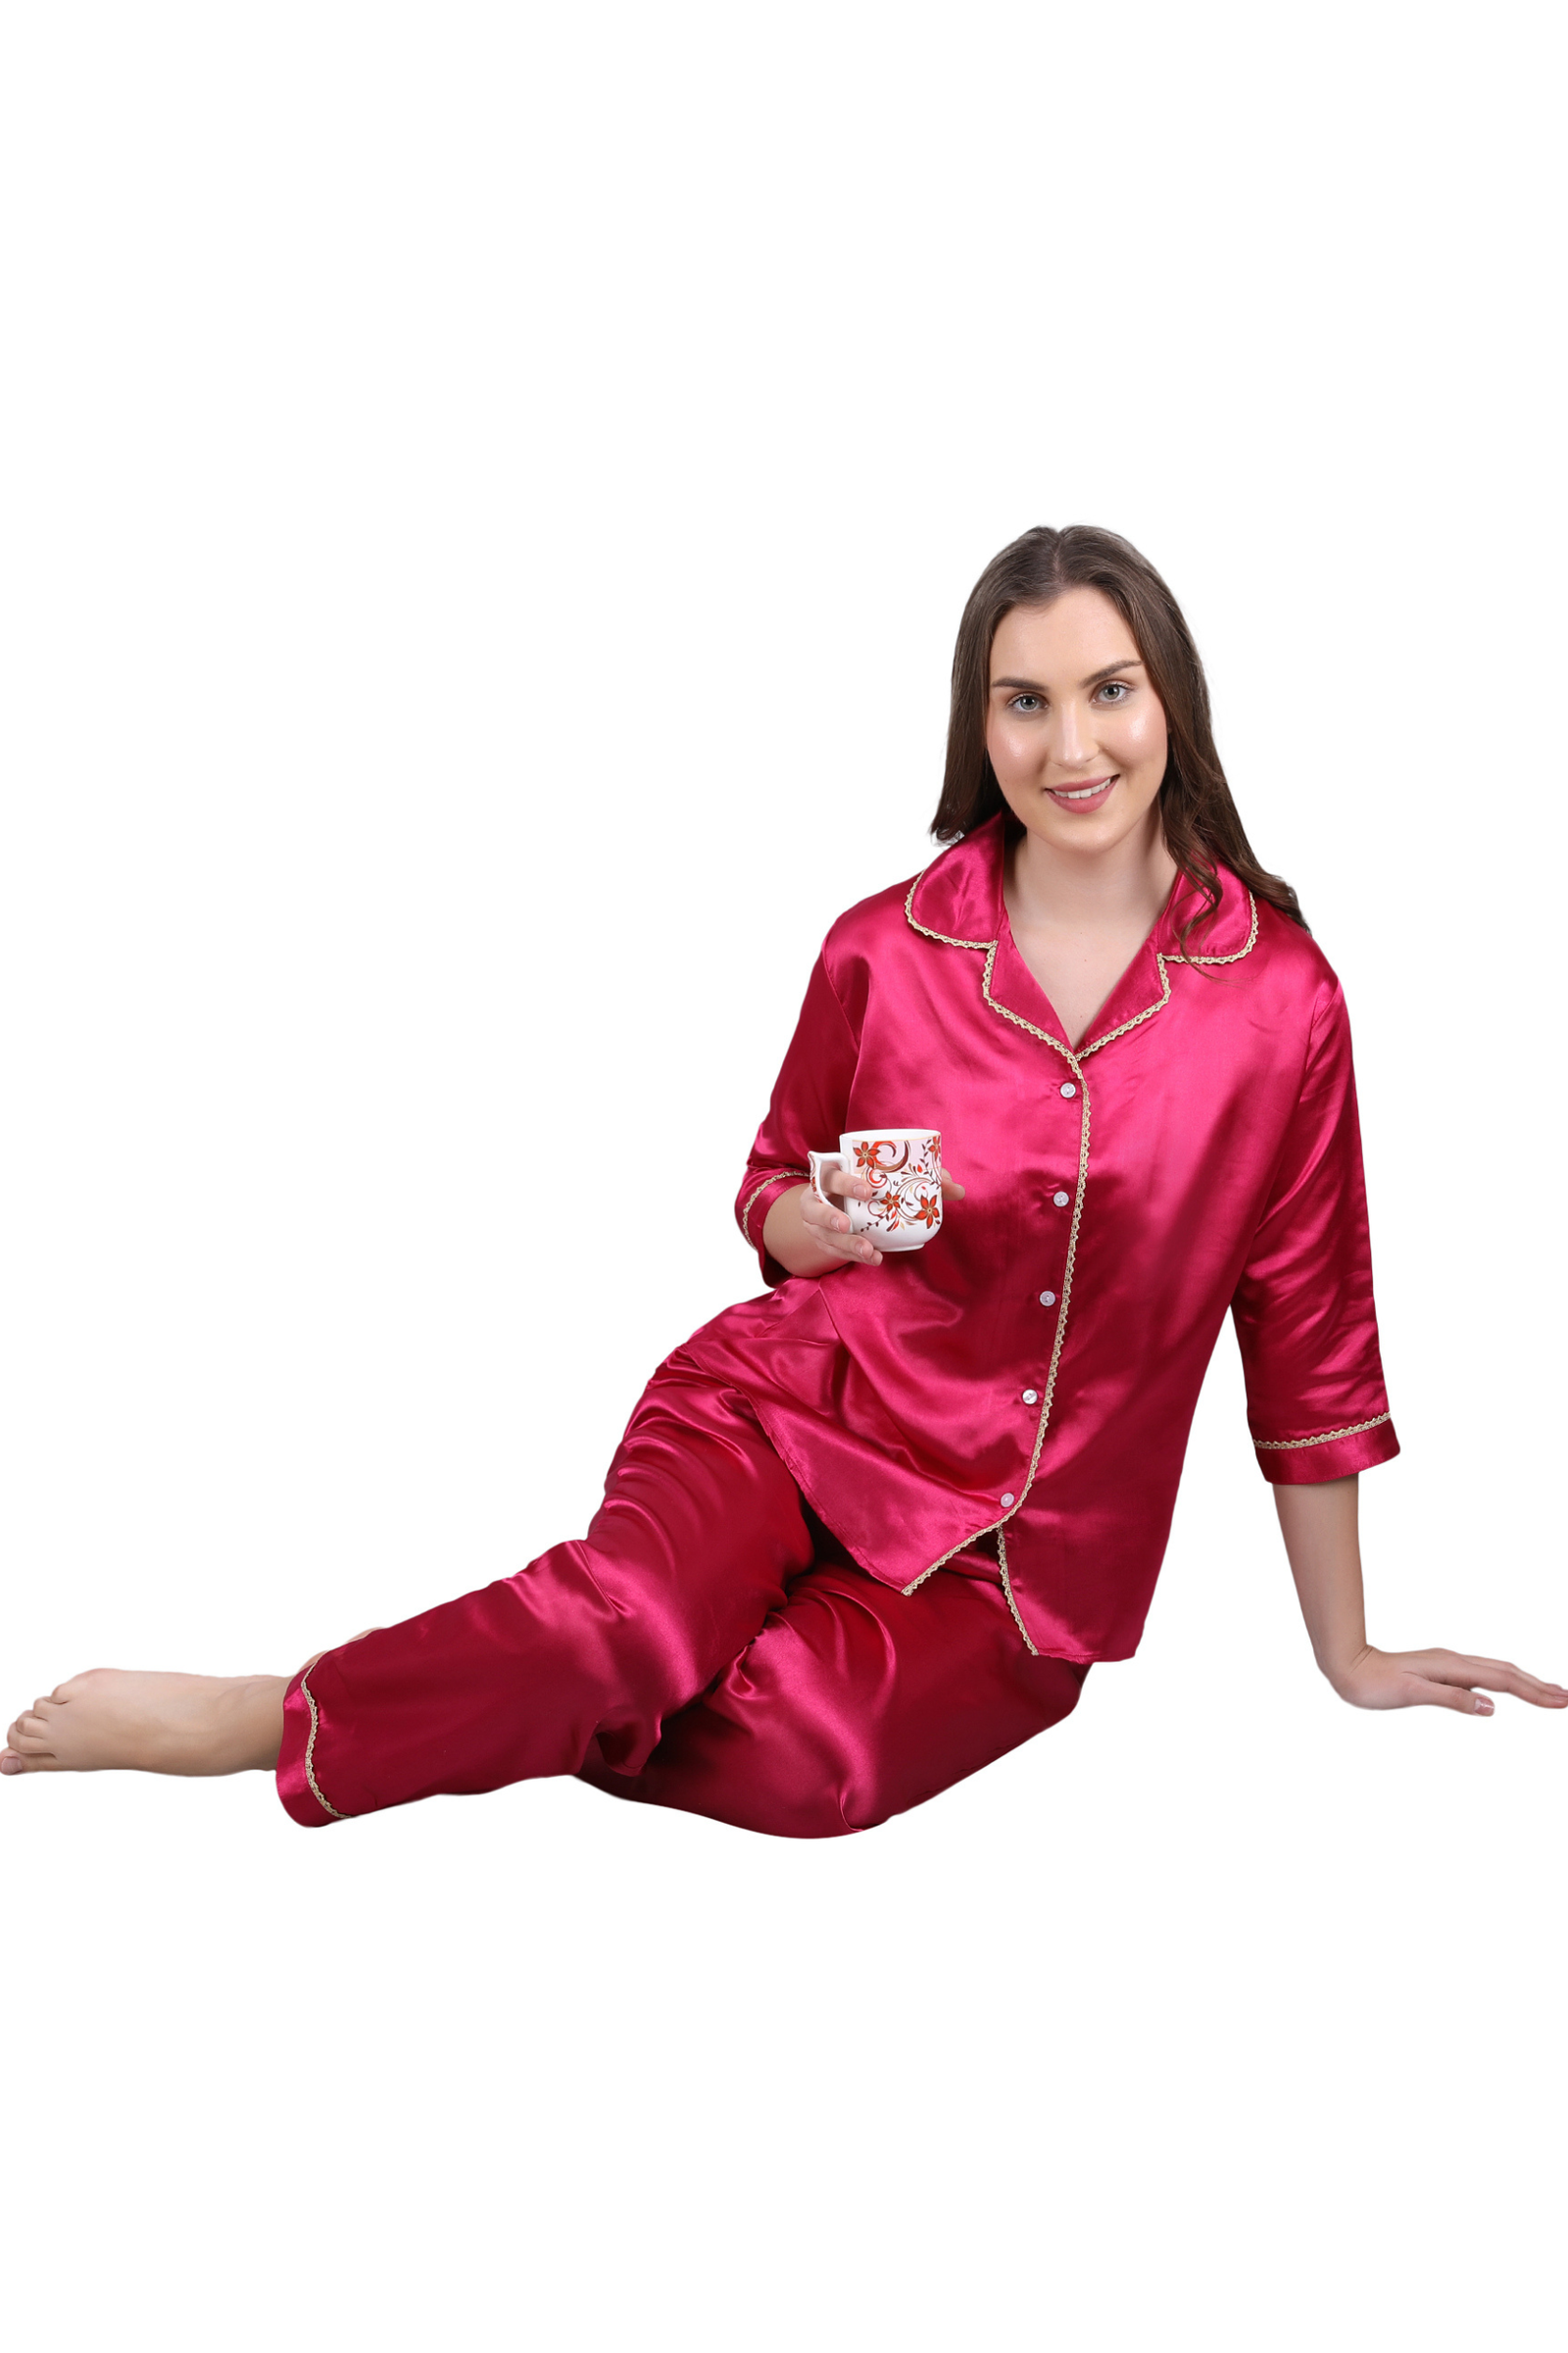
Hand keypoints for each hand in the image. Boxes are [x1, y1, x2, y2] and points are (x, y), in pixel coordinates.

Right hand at [794, 1168, 965, 1270]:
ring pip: (823, 1234)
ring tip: (868, 1250)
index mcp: (829, 1173)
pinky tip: (874, 1259)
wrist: (838, 1200)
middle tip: (850, 1223)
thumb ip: (924, 1179)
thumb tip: (958, 1189)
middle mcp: (816, 1197)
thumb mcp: (889, 1176)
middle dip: (831, 1216)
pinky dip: (852, 1255)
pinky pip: (834, 1250)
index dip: (846, 1182)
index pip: (830, 1174)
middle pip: (814, 1206)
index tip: (868, 1191)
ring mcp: (814, 1221)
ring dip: (845, 1243)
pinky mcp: (822, 1240)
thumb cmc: (870, 1182)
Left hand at [1327, 1644, 1567, 1716]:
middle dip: (1538, 1686)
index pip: (1503, 1680)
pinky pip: (1482, 1675)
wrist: (1347, 1667)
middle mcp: (1454, 1662)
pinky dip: (1504, 1682)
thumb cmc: (1375, 1684)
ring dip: (1525, 1683)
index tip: (1561, 1702)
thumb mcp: (1411, 1694)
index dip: (1534, 1692)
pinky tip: (1506, 1691)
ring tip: (1548, 1694)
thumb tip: (1491, 1706)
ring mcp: (1449, 1666)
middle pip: (1507, 1673)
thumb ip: (1451, 1699)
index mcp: (1452, 1667)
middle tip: (1566, 1699)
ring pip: (1496, 1672)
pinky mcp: (1442, 1671)